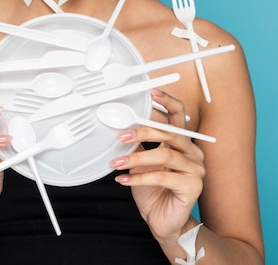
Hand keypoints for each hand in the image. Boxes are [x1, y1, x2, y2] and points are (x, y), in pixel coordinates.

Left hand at [110, 89, 204, 241]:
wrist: (164, 222)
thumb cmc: (154, 191)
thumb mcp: (142, 161)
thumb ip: (138, 143)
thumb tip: (122, 125)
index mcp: (182, 141)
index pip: (177, 114)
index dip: (166, 101)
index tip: (151, 91)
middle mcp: (192, 152)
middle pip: (169, 132)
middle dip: (143, 130)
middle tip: (121, 134)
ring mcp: (195, 169)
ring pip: (164, 154)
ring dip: (136, 157)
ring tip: (117, 162)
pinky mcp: (192, 186)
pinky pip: (163, 176)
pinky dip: (140, 177)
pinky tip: (124, 179)